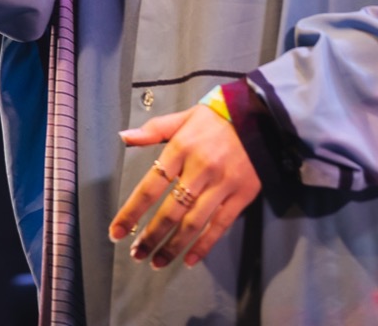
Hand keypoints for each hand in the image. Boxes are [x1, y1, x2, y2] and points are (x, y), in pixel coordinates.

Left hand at [108, 104, 260, 269]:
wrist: (260, 115)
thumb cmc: (217, 116)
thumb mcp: (184, 116)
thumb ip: (155, 129)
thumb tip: (124, 136)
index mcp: (181, 147)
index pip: (150, 185)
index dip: (132, 212)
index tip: (116, 232)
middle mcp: (200, 168)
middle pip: (171, 211)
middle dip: (150, 237)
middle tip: (136, 254)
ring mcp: (222, 184)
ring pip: (193, 223)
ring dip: (173, 246)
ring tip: (157, 262)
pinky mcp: (241, 195)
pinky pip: (220, 226)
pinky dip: (204, 246)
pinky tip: (189, 259)